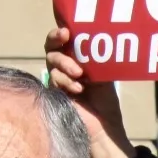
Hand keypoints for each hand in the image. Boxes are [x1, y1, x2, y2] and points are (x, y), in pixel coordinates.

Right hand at [45, 27, 137, 157]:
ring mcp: (57, 80)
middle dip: (56, 40)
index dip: (60, 33)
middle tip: (65, 37)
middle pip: (51, 47)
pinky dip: (65, 81)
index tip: (67, 29)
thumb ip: (96, 58)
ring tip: (80, 74)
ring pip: (51, 62)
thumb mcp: (104, 75)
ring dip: (65, 64)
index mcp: (76, 60)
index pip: (63, 41)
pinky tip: (78, 88)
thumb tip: (94, 40)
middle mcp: (64, 68)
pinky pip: (52, 79)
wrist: (104, 128)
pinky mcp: (52, 93)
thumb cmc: (105, 102)